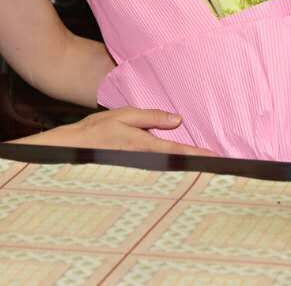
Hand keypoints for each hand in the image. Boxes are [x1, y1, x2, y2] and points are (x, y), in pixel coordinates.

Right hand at [18, 108, 214, 156]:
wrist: (68, 150)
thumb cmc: (95, 131)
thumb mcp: (123, 115)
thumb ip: (151, 117)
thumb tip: (178, 120)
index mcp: (144, 146)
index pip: (178, 152)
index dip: (199, 156)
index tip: (218, 159)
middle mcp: (143, 162)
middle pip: (177, 167)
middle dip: (199, 167)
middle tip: (223, 169)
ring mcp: (138, 171)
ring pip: (169, 172)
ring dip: (187, 171)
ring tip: (208, 170)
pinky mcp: (132, 174)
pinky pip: (157, 173)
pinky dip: (172, 173)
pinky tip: (182, 173)